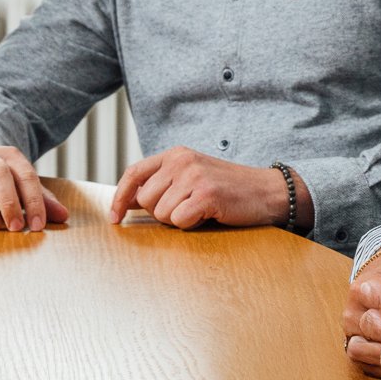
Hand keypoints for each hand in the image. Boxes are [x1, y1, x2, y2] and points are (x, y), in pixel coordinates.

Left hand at [109, 147, 307, 230]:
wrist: (266, 191)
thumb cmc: (227, 189)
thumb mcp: (191, 176)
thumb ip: (163, 184)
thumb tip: (128, 203)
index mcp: (175, 154)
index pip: (134, 173)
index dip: (120, 197)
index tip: (115, 218)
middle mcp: (181, 161)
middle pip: (145, 201)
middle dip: (162, 212)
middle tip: (188, 207)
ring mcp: (194, 176)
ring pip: (162, 214)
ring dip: (179, 219)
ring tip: (201, 209)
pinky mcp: (206, 194)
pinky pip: (180, 221)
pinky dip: (192, 224)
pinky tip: (209, 214)